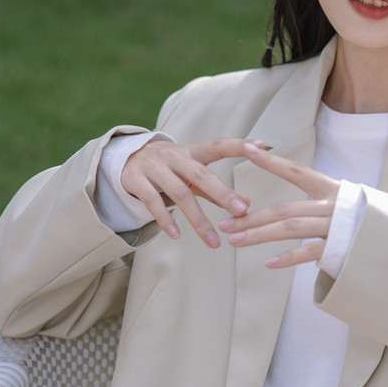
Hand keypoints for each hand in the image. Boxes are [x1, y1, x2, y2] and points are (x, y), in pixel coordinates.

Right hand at [121, 138, 264, 247]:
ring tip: (214, 242)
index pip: (219, 145)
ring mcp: (155, 168)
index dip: (240, 145)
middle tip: (242, 210)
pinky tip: (177, 236)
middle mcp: (175, 157)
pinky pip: (153, 202)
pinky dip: (165, 219)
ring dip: (198, 219)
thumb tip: (248, 204)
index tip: (262, 147)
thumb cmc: (170, 168)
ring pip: (180, 194)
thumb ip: (217, 190)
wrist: (125, 158)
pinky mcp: (136, 181)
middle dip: (223, 193)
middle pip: (201, 175)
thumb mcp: (192, 174)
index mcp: (193, 152)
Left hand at [217, 143, 338, 267]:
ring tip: (234, 240)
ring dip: (259, 234)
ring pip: (291, 228)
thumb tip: (295, 208)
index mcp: (331, 190)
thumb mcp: (347, 202)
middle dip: (251, 217)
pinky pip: (309, 252)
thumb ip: (322, 202)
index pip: (297, 172)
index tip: (247, 150)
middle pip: (284, 208)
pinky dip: (288, 257)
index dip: (272, 162)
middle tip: (224, 223)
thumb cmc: (365, 221)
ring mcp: (336, 226)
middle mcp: (332, 205)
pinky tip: (267, 262)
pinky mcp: (339, 249)